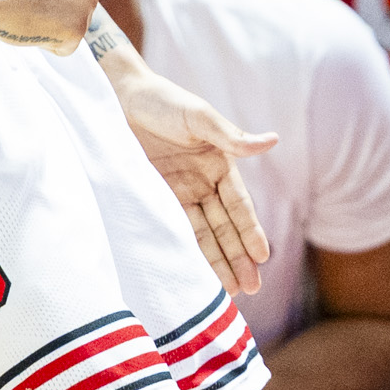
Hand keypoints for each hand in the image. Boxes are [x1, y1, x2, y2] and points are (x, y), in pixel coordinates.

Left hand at [113, 64, 277, 294]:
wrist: (118, 97)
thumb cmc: (163, 100)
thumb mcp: (199, 116)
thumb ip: (232, 136)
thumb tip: (272, 141)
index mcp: (219, 163)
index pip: (239, 205)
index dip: (250, 231)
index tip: (262, 257)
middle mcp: (202, 183)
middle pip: (224, 227)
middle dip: (238, 258)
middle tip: (251, 289)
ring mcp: (178, 193)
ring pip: (202, 235)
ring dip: (216, 263)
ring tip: (229, 292)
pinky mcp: (154, 198)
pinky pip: (173, 230)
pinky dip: (185, 253)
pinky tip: (194, 275)